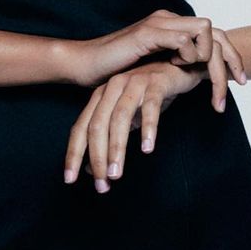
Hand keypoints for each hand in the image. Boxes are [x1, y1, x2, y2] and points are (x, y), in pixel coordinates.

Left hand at [63, 24, 246, 190]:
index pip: (81, 128)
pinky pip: (151, 106)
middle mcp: (113, 88)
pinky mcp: (156, 82)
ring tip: (118, 174)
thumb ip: (111, 141)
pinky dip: (149, 128)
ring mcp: (134, 83)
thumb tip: (92, 172)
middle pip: (98, 125)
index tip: (69, 180)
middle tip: (103, 185)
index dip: (74, 154)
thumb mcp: (130, 120)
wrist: (181, 64)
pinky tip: (148, 148)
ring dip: (118, 148)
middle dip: (98, 157)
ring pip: (120, 118)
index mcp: (101, 97)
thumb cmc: (152, 94)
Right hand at [65, 10, 240, 88]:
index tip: (240, 81)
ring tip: (203, 82)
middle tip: (238, 84)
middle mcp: (168, 20)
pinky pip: (183, 39)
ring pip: (205, 31)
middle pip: (217, 31)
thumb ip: (177, 66)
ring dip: (210, 60)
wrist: (85, 66)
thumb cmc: (116, 72)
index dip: (232, 56)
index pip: (214, 34)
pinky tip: (178, 68)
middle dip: (232, 59)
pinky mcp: (148, 33)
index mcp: (172, 28)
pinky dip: (188, 56)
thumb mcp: (155, 70)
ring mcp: (158, 24)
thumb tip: (202, 78)